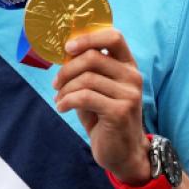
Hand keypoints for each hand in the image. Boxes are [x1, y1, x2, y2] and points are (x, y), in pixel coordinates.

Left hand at [53, 28, 150, 184]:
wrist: (122, 152)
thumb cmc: (104, 115)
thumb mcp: (98, 87)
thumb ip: (88, 68)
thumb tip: (66, 51)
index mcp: (128, 64)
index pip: (114, 36)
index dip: (88, 37)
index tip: (68, 47)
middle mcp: (132, 76)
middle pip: (93, 57)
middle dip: (67, 69)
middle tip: (56, 82)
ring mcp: (129, 94)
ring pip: (86, 78)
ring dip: (65, 89)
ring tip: (59, 98)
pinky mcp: (119, 112)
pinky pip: (84, 97)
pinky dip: (67, 101)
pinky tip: (62, 107)